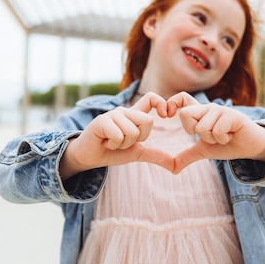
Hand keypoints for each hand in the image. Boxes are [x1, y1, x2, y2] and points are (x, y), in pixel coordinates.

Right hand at [60, 92, 174, 178]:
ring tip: (112, 142)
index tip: (166, 115)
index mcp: (134, 115)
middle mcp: (124, 111)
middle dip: (138, 138)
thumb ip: (155, 155)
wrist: (90, 157)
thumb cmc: (112, 152)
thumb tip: (175, 165)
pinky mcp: (101, 121)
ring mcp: (112, 114)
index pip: (151, 98)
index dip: (161, 103)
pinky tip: (105, 142)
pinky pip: (119, 135)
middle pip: (147, 120)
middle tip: (124, 141)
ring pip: (132, 131)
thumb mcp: (137, 153)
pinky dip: (113, 145)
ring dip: (123, 144)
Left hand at [167, 92, 264, 173]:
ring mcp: (221, 110)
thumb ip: (187, 156)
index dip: (172, 103)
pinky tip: (231, 135)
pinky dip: (223, 139)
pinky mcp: (232, 115)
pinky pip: (217, 130)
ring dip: (213, 139)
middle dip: (195, 132)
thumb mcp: (204, 151)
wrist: (251, 147)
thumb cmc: (227, 145)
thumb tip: (172, 169)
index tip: (167, 115)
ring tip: (224, 136)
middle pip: (185, 114)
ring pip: (202, 127)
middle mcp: (209, 108)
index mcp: (200, 113)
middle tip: (210, 136)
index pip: (182, 98)